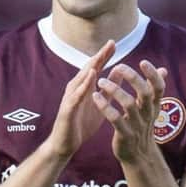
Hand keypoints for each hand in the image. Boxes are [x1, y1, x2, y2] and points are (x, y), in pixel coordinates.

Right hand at [47, 40, 115, 159]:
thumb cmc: (82, 123)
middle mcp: (76, 88)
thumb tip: (120, 71)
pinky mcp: (67, 110)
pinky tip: (90, 81)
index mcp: (85, 87)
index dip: (105, 55)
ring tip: (101, 57)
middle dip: (100, 56)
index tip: (115, 42)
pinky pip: (75, 97)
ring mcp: (71, 98)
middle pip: (89, 68)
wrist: (65, 144)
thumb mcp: (100, 103)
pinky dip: (82, 87)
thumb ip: (109, 88)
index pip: (96, 67)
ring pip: (81, 80)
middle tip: (111, 43)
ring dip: (91, 68)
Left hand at [92, 60, 167, 162]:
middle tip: (119, 66)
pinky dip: (105, 107)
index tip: (143, 62)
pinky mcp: (125, 134)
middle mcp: (147, 114)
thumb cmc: (142, 126)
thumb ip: (154, 89)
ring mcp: (137, 125)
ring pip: (128, 104)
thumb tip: (163, 70)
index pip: (159, 87)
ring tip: (101, 81)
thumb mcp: (150, 108)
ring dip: (115, 90)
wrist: (138, 156)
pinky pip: (115, 119)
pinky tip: (95, 97)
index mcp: (153, 106)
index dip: (153, 74)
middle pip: (144, 93)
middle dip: (132, 78)